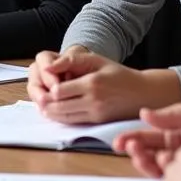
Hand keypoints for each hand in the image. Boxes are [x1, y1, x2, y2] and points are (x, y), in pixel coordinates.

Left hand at [28, 47, 180, 123]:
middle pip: (58, 107)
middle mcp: (93, 101)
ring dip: (50, 112)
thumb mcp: (96, 59)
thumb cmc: (117, 73)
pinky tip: (55, 111)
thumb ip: (71, 60)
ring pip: (64, 117)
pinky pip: (74, 122)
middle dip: (44, 103)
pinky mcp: (97, 121)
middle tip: (36, 97)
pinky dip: (61, 117)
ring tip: (42, 104)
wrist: (143, 93)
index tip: (41, 84)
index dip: (47, 89)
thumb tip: (47, 67)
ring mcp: (96, 114)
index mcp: (92, 83)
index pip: (59, 91)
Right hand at [112, 97, 180, 176]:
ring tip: (139, 157)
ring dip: (148, 164)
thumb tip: (145, 115)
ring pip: (166, 170)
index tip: (120, 141)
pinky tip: (159, 177)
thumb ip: (176, 116)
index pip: (155, 136)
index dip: (136, 138)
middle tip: (127, 149)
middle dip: (138, 152)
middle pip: (156, 154)